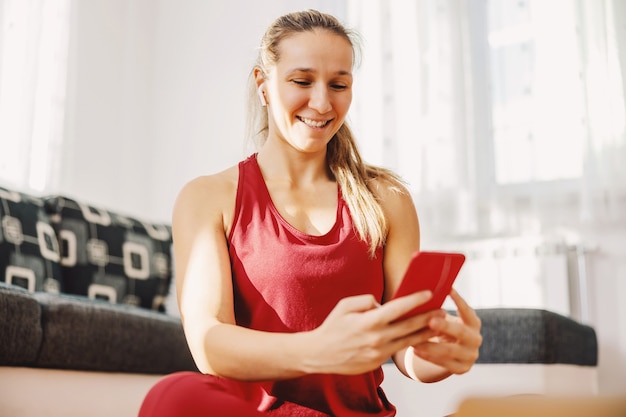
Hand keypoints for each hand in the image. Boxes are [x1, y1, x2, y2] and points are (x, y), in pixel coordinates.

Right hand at [304, 292, 445, 374]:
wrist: (320, 354)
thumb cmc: (333, 326)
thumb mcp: (345, 305)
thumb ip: (367, 300)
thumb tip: (383, 304)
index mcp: (369, 322)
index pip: (398, 308)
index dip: (415, 300)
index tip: (429, 293)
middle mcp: (376, 338)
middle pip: (409, 326)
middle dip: (428, 317)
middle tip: (443, 310)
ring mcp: (378, 353)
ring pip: (408, 341)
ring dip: (425, 332)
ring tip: (439, 325)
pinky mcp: (378, 362)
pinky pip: (397, 350)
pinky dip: (410, 342)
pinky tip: (420, 336)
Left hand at [412, 289, 481, 374]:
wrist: (453, 353)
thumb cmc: (445, 328)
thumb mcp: (447, 319)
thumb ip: (440, 310)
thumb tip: (423, 292)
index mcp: (473, 323)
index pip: (467, 311)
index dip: (459, 301)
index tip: (448, 289)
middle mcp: (475, 339)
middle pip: (461, 332)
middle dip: (445, 326)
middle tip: (430, 320)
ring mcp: (470, 355)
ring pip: (449, 351)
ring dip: (430, 345)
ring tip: (414, 340)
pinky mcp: (462, 368)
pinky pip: (443, 364)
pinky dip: (428, 357)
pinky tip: (415, 350)